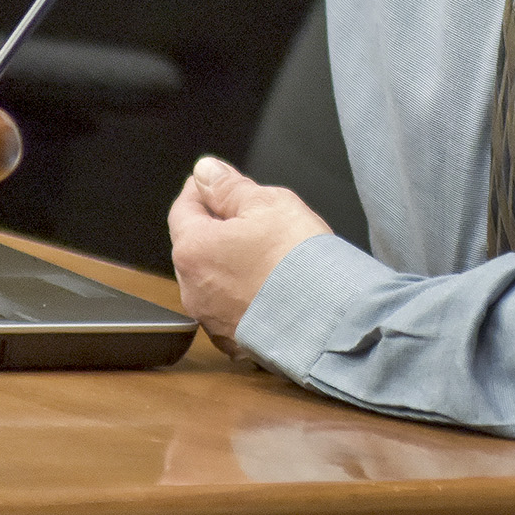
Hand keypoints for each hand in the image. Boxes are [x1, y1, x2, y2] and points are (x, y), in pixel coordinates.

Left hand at [167, 156, 331, 357]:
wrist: (331, 323)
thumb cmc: (300, 264)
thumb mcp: (267, 205)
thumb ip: (229, 186)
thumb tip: (207, 171)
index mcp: (194, 250)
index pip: (183, 208)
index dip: (202, 190)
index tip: (218, 182)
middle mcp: (193, 289)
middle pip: (197, 244)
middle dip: (219, 227)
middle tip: (251, 216)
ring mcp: (212, 320)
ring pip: (214, 278)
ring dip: (231, 262)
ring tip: (269, 253)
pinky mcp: (234, 342)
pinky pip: (232, 307)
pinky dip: (245, 294)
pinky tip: (272, 285)